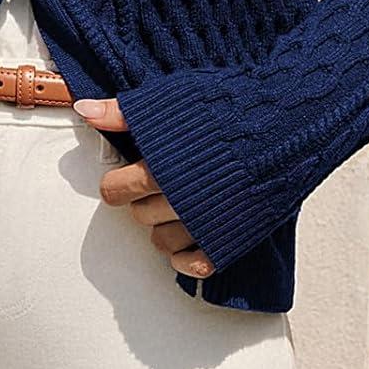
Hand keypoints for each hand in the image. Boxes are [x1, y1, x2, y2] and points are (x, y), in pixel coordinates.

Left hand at [73, 96, 215, 278]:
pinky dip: (186, 259)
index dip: (116, 182)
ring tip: (174, 205)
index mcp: (158, 171)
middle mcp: (178, 203)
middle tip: (155, 184)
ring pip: (162, 243)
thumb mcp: (168, 102)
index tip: (123, 176)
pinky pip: (195, 266)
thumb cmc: (227, 107)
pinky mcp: (230, 239)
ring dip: (163, 227)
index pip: (114, 191)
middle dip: (142, 199)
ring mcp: (204, 225)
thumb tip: (84, 110)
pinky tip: (187, 242)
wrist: (283, 122)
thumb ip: (122, 112)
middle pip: (138, 216)